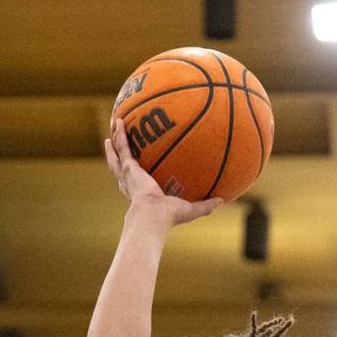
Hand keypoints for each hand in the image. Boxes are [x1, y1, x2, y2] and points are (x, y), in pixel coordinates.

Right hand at [105, 117, 221, 225]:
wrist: (153, 216)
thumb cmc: (168, 217)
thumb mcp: (190, 210)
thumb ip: (205, 205)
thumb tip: (222, 200)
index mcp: (141, 192)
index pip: (135, 180)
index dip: (131, 172)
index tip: (131, 164)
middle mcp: (131, 183)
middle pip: (120, 164)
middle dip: (116, 153)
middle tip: (114, 140)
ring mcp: (128, 174)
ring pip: (117, 153)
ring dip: (115, 139)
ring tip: (115, 124)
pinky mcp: (129, 168)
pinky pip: (123, 147)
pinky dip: (120, 134)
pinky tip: (118, 119)